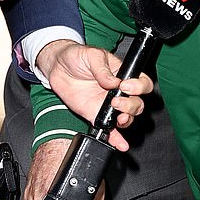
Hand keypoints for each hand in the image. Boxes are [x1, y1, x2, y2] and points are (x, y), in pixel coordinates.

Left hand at [37, 40, 153, 150]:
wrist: (57, 67)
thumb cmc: (77, 56)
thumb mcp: (91, 55)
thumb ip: (103, 69)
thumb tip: (113, 82)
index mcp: (123, 74)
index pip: (142, 83)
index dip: (138, 87)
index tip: (124, 86)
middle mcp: (119, 91)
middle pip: (138, 103)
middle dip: (131, 105)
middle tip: (115, 101)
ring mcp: (109, 105)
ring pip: (128, 117)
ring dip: (127, 120)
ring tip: (118, 118)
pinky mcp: (96, 115)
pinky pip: (110, 129)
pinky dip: (117, 138)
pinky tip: (121, 144)